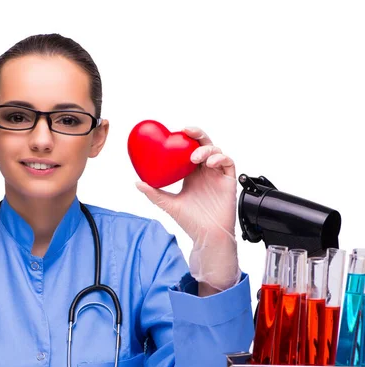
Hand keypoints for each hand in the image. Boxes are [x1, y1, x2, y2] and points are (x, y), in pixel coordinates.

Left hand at [136, 126, 239, 291]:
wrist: (207, 235)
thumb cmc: (190, 221)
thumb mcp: (168, 204)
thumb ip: (154, 193)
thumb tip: (137, 183)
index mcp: (191, 173)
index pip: (189, 149)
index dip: (184, 138)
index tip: (175, 132)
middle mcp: (204, 171)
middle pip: (204, 144)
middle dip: (197, 134)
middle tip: (187, 131)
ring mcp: (217, 175)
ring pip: (216, 151)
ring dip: (206, 149)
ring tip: (195, 158)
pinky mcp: (228, 181)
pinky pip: (228, 162)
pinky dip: (220, 158)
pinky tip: (210, 163)